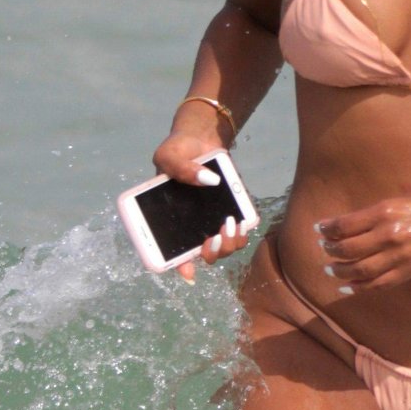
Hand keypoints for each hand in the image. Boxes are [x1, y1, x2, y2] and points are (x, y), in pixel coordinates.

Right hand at [152, 130, 253, 281]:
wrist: (201, 137)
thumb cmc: (177, 151)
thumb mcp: (168, 157)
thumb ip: (182, 169)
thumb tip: (209, 180)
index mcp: (172, 219)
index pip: (173, 251)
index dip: (180, 266)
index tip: (189, 272)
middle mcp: (192, 225)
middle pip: (204, 253)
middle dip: (212, 252)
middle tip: (214, 237)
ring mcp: (211, 219)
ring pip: (224, 246)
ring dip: (229, 244)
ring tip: (229, 224)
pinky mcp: (229, 210)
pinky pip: (238, 230)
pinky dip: (241, 231)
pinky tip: (242, 220)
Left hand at [316, 189, 410, 288]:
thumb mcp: (404, 196)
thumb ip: (378, 209)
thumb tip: (351, 221)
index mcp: (386, 211)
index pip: (345, 225)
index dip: (328, 229)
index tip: (319, 228)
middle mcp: (389, 234)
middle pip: (348, 249)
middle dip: (330, 250)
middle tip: (323, 249)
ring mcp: (400, 256)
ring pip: (359, 270)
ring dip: (340, 270)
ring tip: (331, 268)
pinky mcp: (410, 271)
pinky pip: (379, 284)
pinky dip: (359, 287)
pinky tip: (348, 285)